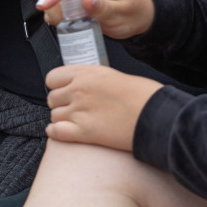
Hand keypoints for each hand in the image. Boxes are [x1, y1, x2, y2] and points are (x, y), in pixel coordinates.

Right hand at [35, 0, 153, 39]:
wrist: (140, 14)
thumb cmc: (133, 12)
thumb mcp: (121, 13)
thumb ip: (103, 7)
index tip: (43, 7)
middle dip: (52, 4)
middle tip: (68, 21)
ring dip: (54, 9)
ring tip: (73, 21)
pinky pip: (55, 2)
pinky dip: (56, 12)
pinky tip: (70, 20)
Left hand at [46, 64, 161, 149]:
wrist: (155, 114)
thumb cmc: (142, 95)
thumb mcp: (113, 76)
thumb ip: (93, 80)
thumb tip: (85, 87)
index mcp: (87, 73)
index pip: (52, 78)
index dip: (57, 86)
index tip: (64, 91)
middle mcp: (79, 90)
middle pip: (51, 98)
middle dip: (60, 104)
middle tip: (72, 109)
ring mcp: (79, 111)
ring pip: (53, 116)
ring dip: (62, 120)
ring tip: (75, 122)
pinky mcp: (83, 132)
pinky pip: (55, 133)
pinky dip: (56, 133)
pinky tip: (65, 133)